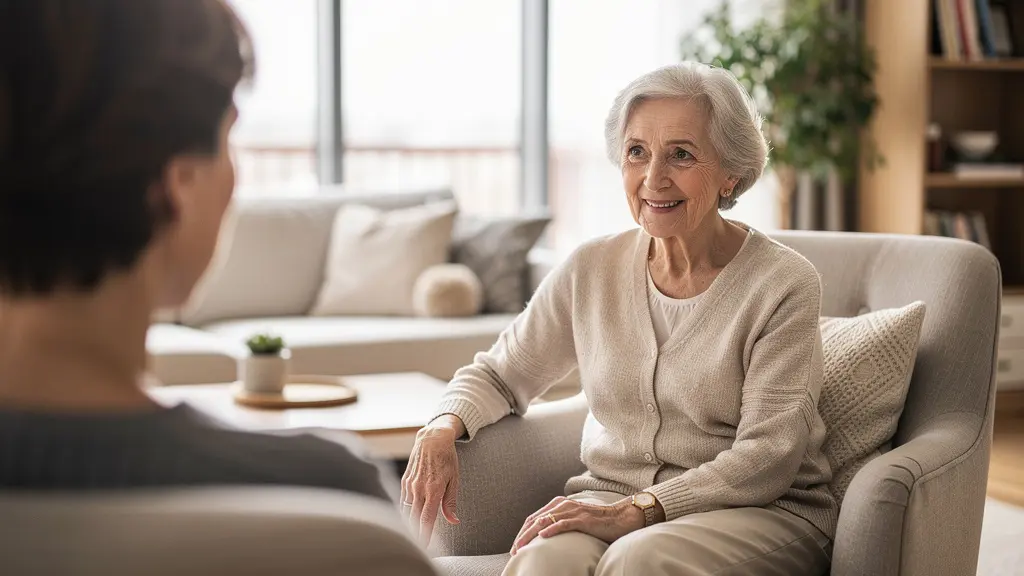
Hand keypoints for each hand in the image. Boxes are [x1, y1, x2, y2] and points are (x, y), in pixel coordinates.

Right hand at [400, 415, 463, 545]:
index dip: (425, 535)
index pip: (426, 519)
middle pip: (413, 518)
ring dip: (408, 523)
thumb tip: (454, 520)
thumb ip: (450, 502)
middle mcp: (418, 488)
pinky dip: (405, 510)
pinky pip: (402, 500)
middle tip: (419, 545)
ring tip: (412, 534)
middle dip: (415, 534)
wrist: (432, 438)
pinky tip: (407, 517)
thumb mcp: (454, 479)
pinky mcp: (404, 480)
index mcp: (433, 489)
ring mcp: (409, 484)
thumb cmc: (447, 458)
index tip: (425, 547)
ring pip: (405, 510)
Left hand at [509, 496, 645, 554]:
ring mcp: (573, 511)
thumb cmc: (597, 523)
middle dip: (523, 535)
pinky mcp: (583, 519)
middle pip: (536, 519)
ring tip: (522, 546)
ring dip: (531, 535)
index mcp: (558, 505)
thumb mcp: (574, 522)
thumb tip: (543, 539)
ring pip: (546, 521)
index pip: (534, 518)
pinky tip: (543, 537)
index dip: (522, 532)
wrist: (620, 518)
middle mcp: (563, 505)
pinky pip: (564, 523)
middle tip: (514, 550)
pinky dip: (552, 529)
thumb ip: (560, 524)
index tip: (515, 547)